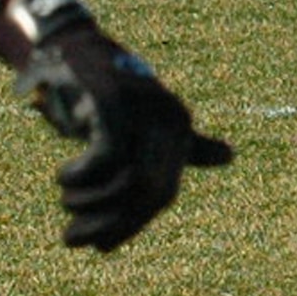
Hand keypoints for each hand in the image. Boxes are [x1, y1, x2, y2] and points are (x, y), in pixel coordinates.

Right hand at [18, 24, 233, 251]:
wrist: (67, 49)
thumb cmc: (103, 93)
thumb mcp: (143, 123)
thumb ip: (182, 144)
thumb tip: (231, 156)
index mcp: (179, 129)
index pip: (163, 194)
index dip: (130, 225)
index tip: (100, 246)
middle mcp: (169, 119)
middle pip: (149, 193)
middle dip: (111, 224)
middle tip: (72, 239)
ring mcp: (143, 109)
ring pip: (130, 180)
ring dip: (89, 204)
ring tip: (67, 201)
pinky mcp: (113, 101)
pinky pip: (106, 156)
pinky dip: (81, 176)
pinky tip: (65, 178)